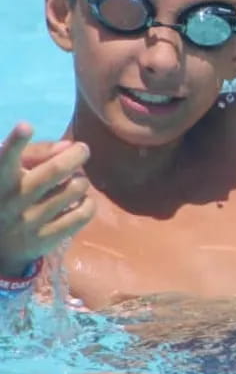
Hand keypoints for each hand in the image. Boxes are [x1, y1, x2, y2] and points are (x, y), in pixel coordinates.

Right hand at [0, 123, 93, 276]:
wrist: (0, 246)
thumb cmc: (8, 196)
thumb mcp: (11, 173)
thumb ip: (36, 154)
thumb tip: (68, 146)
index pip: (5, 160)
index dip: (16, 143)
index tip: (26, 126)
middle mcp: (12, 200)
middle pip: (54, 171)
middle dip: (75, 155)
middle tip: (82, 149)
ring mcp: (29, 221)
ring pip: (74, 189)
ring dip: (81, 180)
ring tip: (75, 181)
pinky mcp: (46, 238)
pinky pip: (83, 213)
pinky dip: (89, 202)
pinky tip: (80, 201)